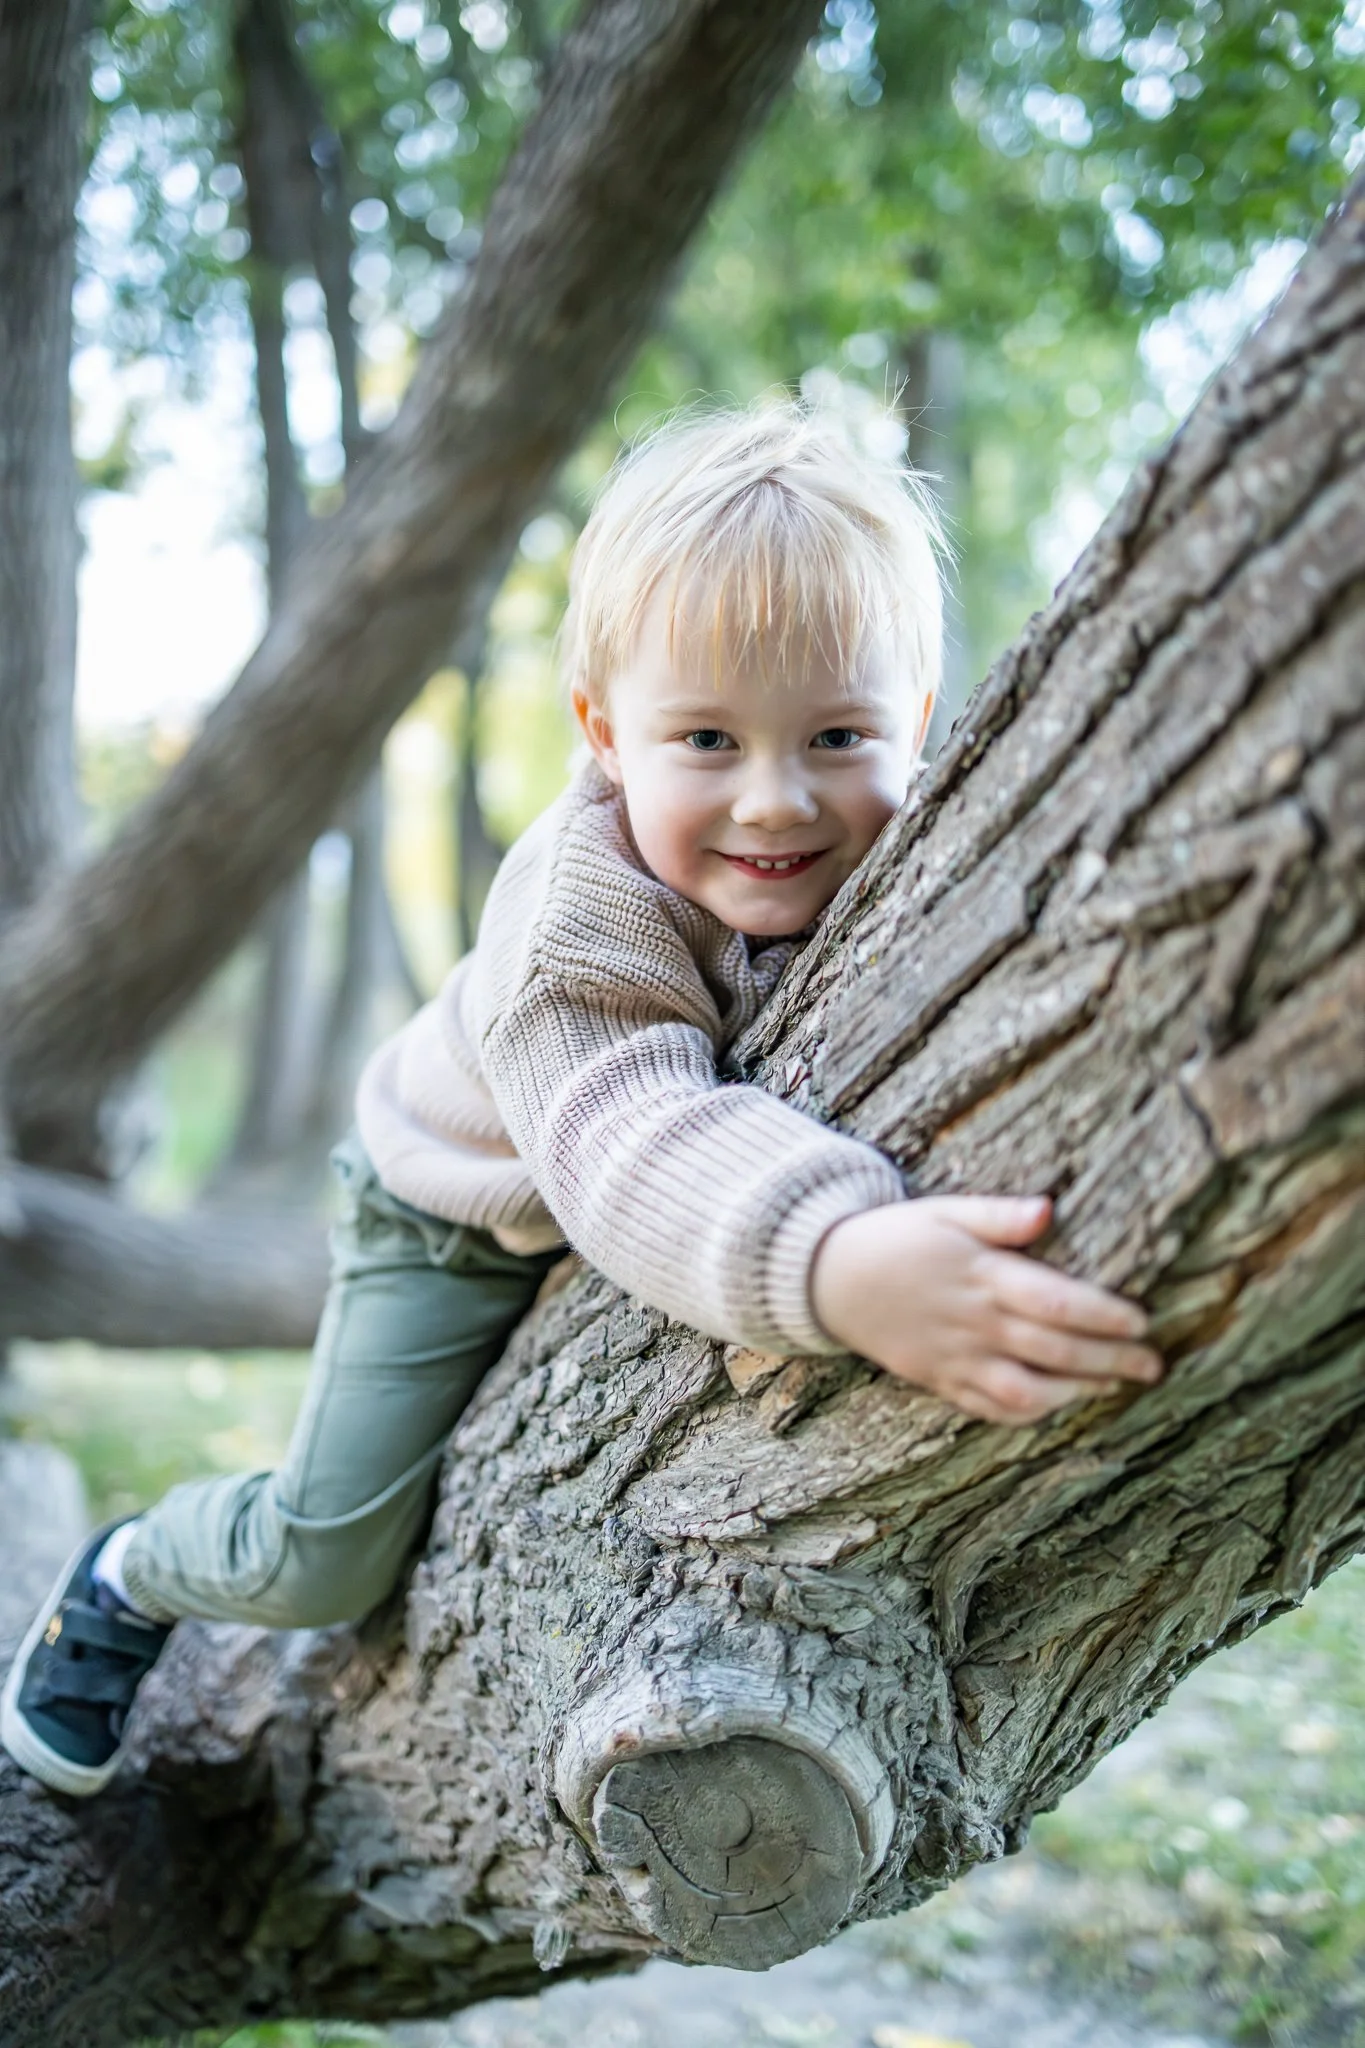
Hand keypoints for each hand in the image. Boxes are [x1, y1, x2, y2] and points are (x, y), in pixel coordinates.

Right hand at [809, 1194, 1161, 1424]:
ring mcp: (957, 1358)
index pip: (1055, 1301)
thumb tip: (1048, 1209)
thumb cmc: (898, 1238)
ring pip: (1027, 1389)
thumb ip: (999, 1216)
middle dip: (1110, 1360)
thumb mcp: (945, 1212)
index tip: (1141, 1320)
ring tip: (1113, 1385)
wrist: (830, 1279)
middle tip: (1152, 1363)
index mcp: (981, 1276)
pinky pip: (991, 1408)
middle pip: (1054, 1350)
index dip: (1103, 1316)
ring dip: (1076, 1392)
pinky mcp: (941, 1381)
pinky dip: (1029, 1412)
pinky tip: (1058, 1402)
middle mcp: (973, 1323)